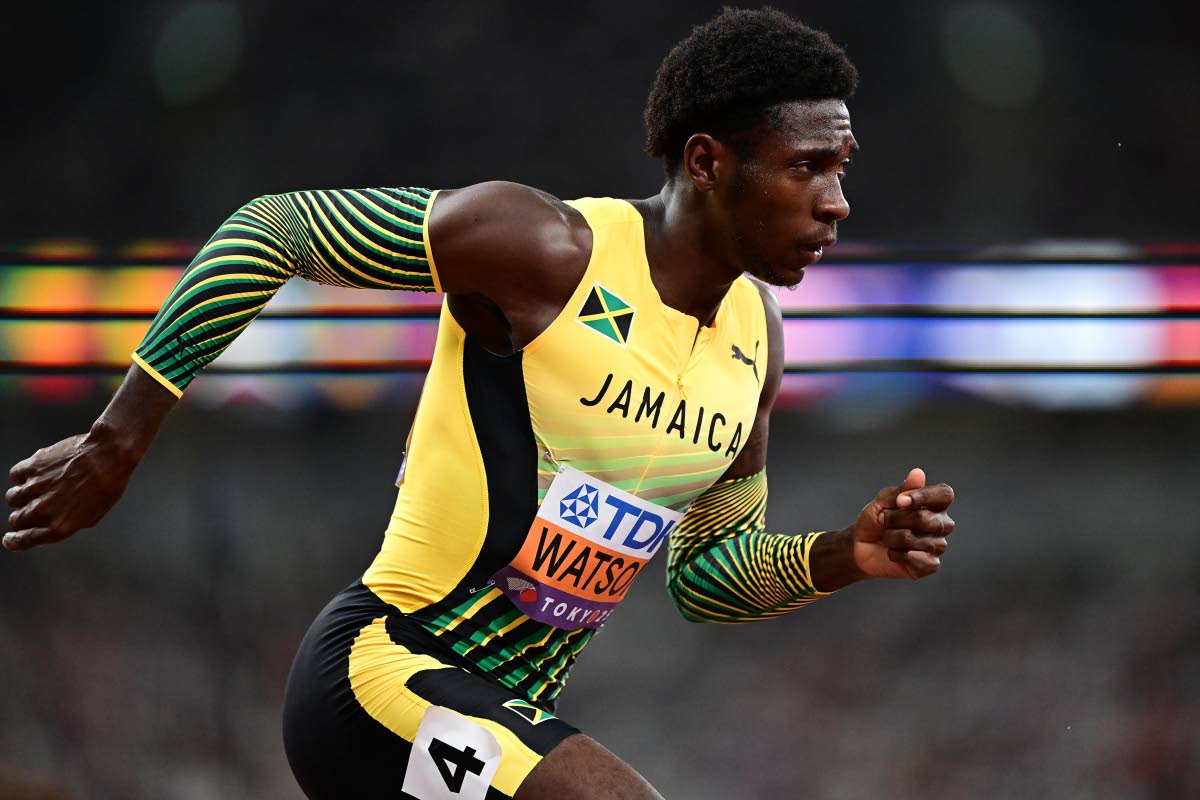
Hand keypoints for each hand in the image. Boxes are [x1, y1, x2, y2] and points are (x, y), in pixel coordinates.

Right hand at [5, 429, 139, 551]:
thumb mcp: (94, 515)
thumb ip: (70, 524)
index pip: (23, 541)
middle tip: (37, 506)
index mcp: (58, 527)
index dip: (15, 541)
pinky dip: (24, 474)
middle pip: (16, 520)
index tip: (10, 539)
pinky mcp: (32, 467)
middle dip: (23, 516)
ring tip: (41, 486)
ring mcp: (34, 488)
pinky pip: (15, 475)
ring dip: (23, 495)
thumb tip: (56, 524)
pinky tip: (39, 472)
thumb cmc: (108, 484)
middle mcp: (42, 511)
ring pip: (12, 498)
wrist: (109, 455)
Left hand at [850, 467, 955, 579]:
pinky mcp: (930, 565)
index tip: (900, 501)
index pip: (945, 495)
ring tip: (888, 537)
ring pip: (914, 538)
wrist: (861, 546)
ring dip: (891, 537)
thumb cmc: (876, 520)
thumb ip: (901, 490)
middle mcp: (941, 524)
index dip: (924, 496)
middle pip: (925, 518)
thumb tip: (918, 473)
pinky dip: (896, 554)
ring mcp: (938, 545)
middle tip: (885, 520)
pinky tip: (893, 552)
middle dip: (896, 519)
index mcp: (935, 504)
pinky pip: (915, 558)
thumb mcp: (883, 501)